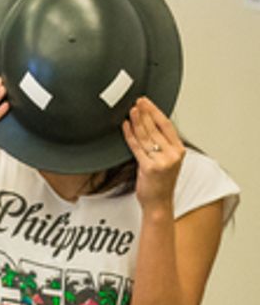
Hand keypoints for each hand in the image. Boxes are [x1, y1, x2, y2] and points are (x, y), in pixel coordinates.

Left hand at [122, 96, 183, 212]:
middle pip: (156, 128)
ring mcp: (162, 161)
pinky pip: (137, 148)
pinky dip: (130, 136)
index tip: (147, 102)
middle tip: (137, 101)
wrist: (159, 203)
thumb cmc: (160, 183)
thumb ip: (161, 145)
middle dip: (145, 113)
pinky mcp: (149, 168)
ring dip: (137, 121)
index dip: (156, 112)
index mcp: (179, 150)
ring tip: (130, 110)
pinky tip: (125, 126)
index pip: (167, 125)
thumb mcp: (167, 161)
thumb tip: (149, 126)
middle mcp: (172, 154)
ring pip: (146, 136)